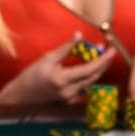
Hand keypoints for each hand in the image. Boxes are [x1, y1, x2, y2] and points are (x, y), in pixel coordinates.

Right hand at [0, 34, 117, 103]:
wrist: (22, 95)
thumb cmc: (32, 75)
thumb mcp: (48, 58)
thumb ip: (66, 48)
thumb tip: (79, 35)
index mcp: (62, 79)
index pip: (90, 69)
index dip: (103, 59)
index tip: (112, 49)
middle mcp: (69, 91)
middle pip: (94, 77)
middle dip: (104, 63)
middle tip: (108, 50)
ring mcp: (70, 98)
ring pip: (91, 83)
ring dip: (97, 69)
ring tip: (99, 54)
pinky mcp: (70, 101)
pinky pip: (85, 87)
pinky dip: (90, 76)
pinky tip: (90, 67)